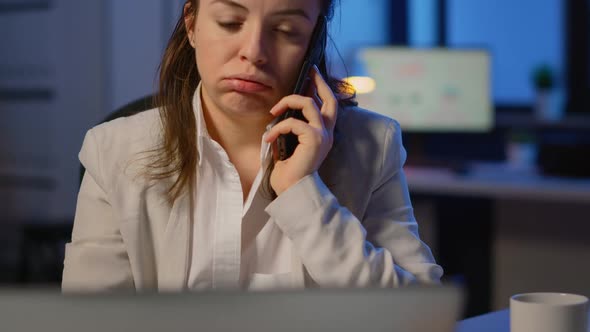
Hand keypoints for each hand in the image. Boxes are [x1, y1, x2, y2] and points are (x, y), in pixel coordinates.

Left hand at [265, 65, 337, 195]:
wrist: (292, 191)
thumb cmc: (289, 172)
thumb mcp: (290, 144)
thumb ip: (292, 128)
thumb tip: (283, 110)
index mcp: (323, 134)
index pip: (328, 106)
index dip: (322, 89)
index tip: (312, 76)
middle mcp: (327, 133)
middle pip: (330, 99)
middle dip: (319, 82)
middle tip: (310, 71)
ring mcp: (322, 135)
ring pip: (308, 104)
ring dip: (287, 102)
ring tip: (273, 111)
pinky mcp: (314, 139)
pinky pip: (292, 123)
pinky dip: (277, 128)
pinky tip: (268, 139)